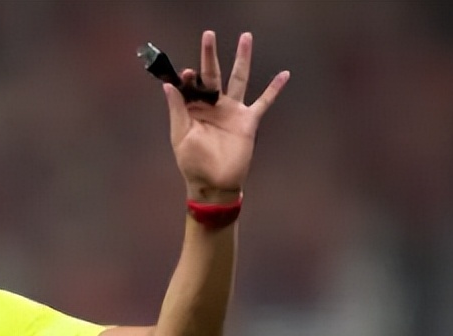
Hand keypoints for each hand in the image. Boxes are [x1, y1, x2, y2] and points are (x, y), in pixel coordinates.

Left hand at [165, 31, 289, 201]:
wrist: (214, 183)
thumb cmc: (192, 163)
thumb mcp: (180, 136)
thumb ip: (177, 110)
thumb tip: (168, 85)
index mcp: (193, 109)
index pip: (191, 85)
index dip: (188, 76)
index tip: (187, 72)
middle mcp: (213, 105)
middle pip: (213, 74)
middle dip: (210, 55)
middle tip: (208, 34)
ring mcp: (232, 111)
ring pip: (239, 79)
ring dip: (242, 59)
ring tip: (245, 37)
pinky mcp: (248, 121)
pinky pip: (263, 102)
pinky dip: (274, 89)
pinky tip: (284, 74)